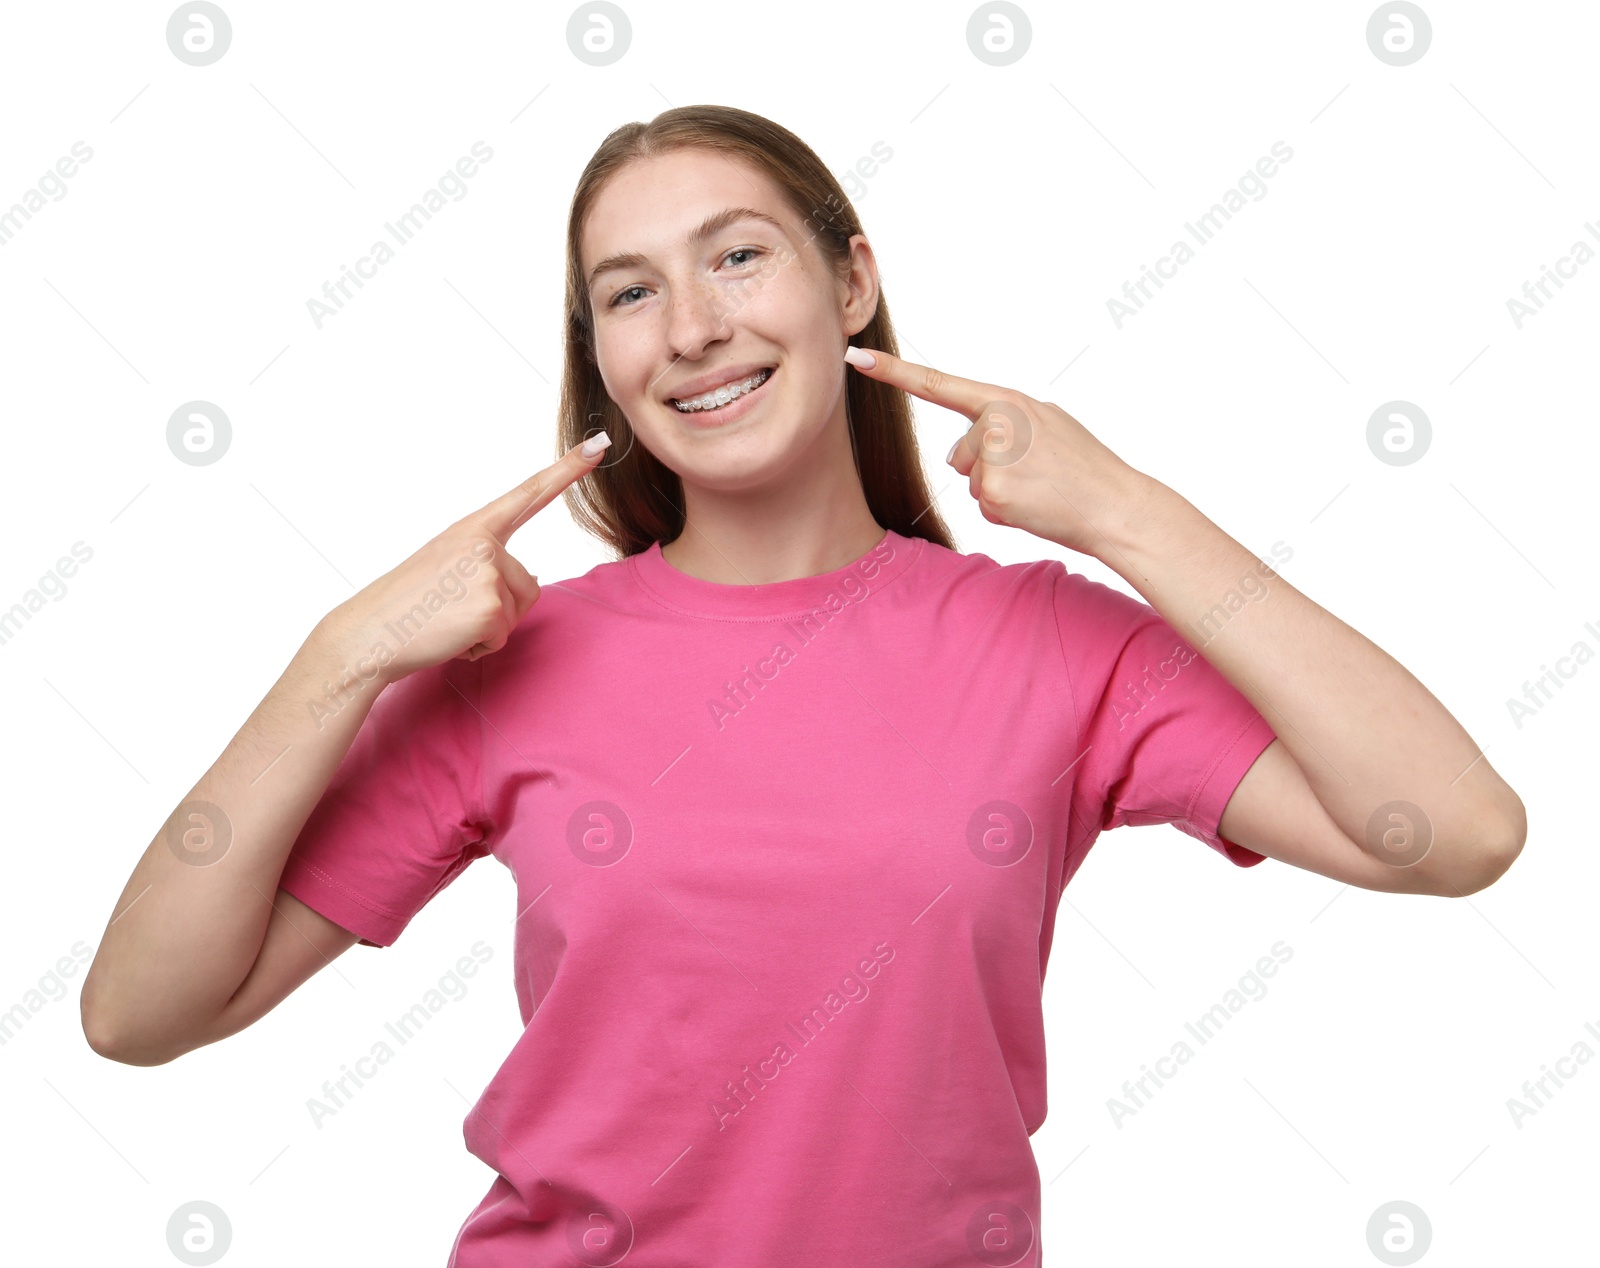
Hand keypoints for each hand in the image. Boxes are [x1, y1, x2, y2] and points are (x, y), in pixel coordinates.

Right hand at [320, 435, 610, 684]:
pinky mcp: (490, 607)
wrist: (369, 634)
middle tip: (447, 609)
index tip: (597, 445)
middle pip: (526, 584)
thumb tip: (529, 580)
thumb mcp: (448, 568)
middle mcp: (483, 543)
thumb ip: (489, 563)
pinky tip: (448, 636)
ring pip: (518, 611)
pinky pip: (502, 636)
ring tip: (446, 620)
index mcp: (472, 528)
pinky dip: (478, 646)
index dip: (566, 470)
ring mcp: (487, 572)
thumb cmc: (406, 604)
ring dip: (488, 627)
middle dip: (496, 609)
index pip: (528, 494)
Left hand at [844, 347, 1148, 559]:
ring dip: (1001, 492)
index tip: (856, 358)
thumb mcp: (1045, 425)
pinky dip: (1008, 513)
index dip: (894, 372)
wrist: (1116, 504)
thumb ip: (999, 425)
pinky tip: (1037, 505)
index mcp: (1007, 400)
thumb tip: (959, 454)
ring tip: (1041, 487)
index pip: (940, 385)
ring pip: (973, 483)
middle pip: (961, 455)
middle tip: (1038, 473)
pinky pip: (985, 507)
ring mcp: (993, 457)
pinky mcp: (994, 492)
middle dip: (989, 470)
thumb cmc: (1083, 467)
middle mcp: (996, 422)